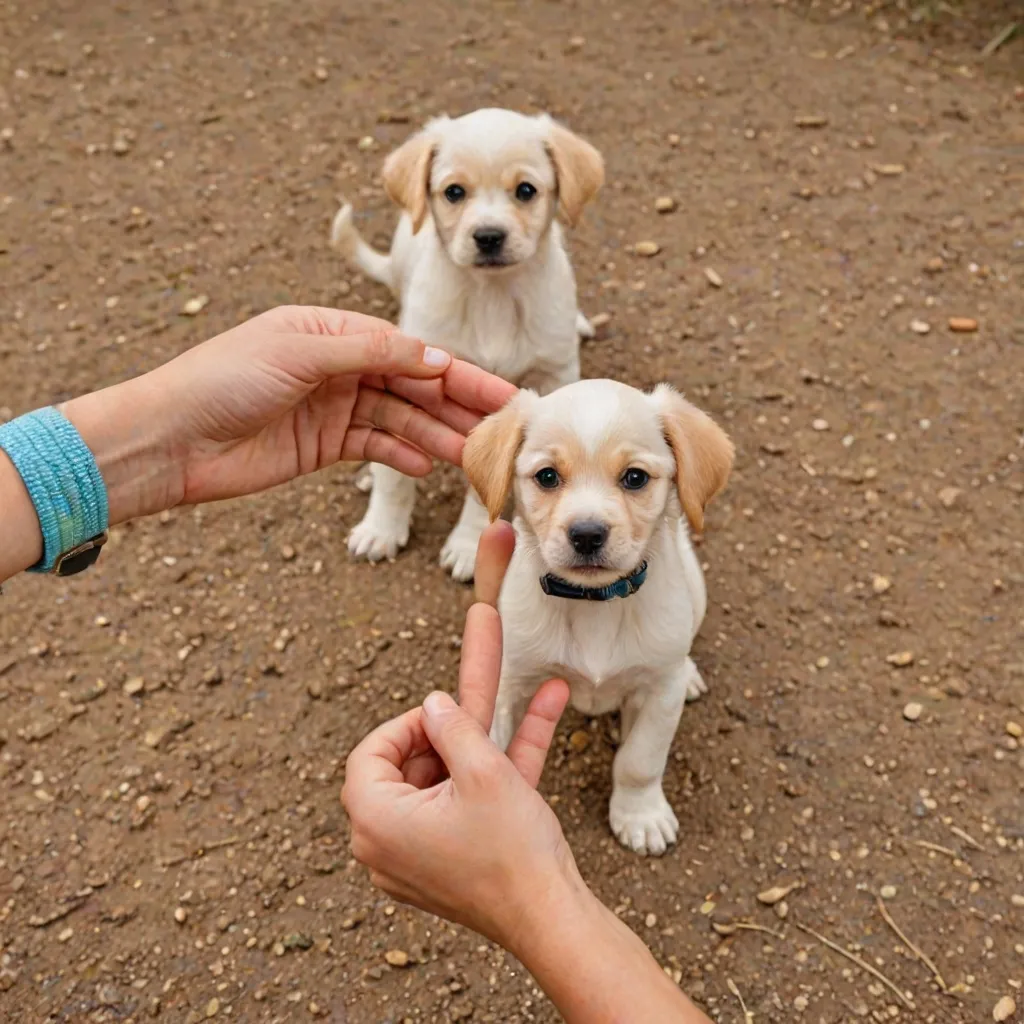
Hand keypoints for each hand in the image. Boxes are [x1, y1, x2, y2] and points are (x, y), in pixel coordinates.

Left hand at [61, 305, 516, 525]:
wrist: (169, 439)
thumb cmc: (222, 380)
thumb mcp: (300, 352)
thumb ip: (371, 353)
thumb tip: (435, 357)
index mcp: (332, 331)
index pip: (410, 350)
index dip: (457, 372)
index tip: (499, 392)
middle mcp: (338, 367)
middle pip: (413, 386)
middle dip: (458, 405)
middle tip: (503, 428)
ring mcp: (333, 407)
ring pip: (400, 420)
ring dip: (437, 436)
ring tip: (474, 456)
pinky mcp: (323, 445)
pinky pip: (374, 447)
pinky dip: (399, 456)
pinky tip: (426, 465)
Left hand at [341, 522, 575, 948]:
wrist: (549, 918)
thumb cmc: (513, 850)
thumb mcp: (483, 769)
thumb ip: (451, 725)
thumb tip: (432, 703)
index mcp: (377, 821)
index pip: (371, 753)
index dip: (408, 723)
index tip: (444, 712)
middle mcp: (381, 847)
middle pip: (397, 771)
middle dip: (437, 739)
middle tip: (470, 721)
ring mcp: (409, 863)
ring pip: (431, 791)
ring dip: (465, 756)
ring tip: (503, 719)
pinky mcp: (437, 871)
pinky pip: (450, 815)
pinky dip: (477, 785)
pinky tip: (528, 736)